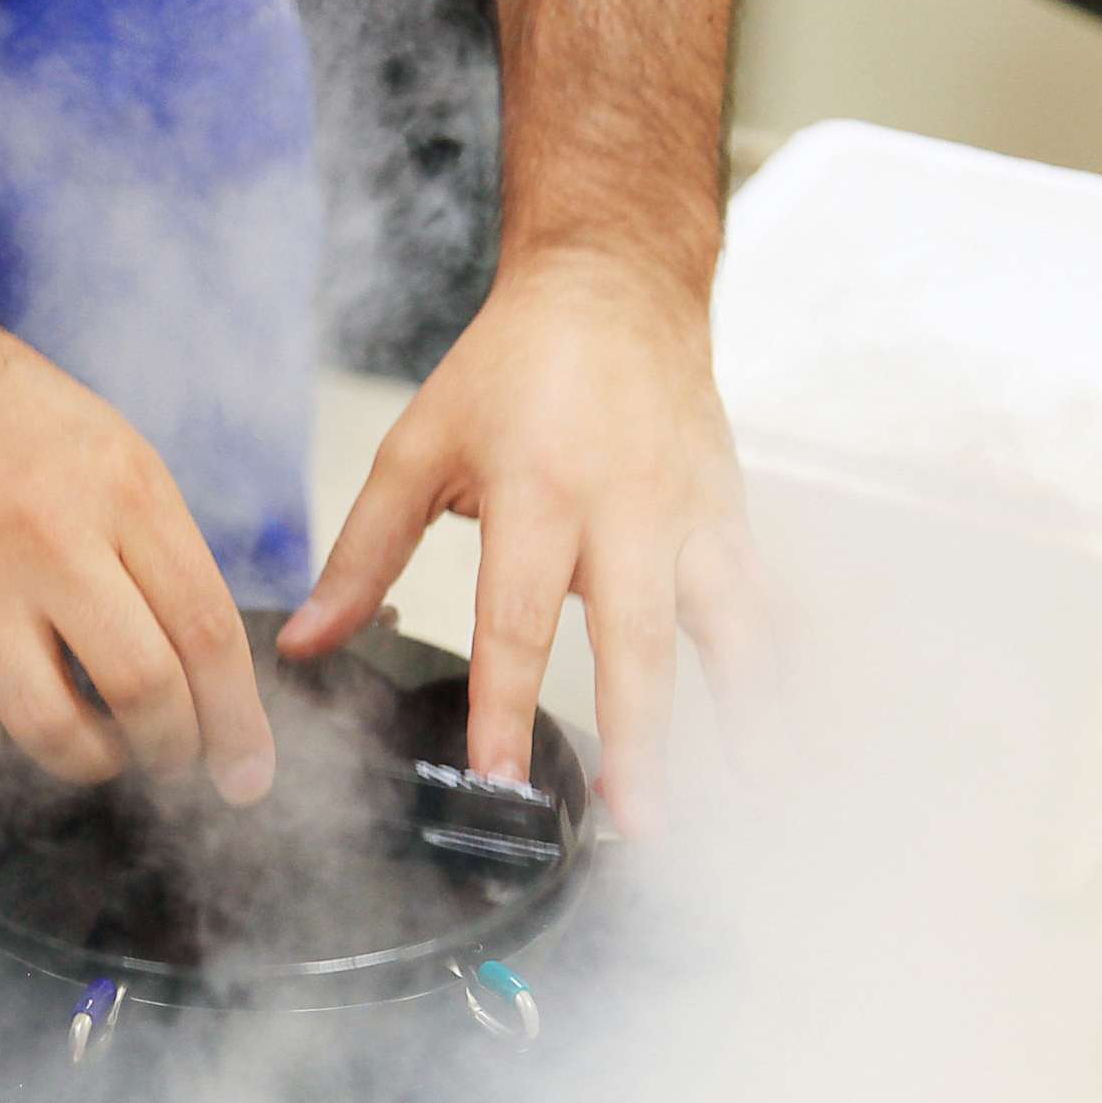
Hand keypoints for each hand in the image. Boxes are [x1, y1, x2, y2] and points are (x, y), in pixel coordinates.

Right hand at [0, 319, 276, 802]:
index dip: (237, 722)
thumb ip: (170, 562)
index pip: (207, 632)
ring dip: (87, 760)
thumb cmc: (21, 433)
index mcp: (124, 494)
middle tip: (167, 753)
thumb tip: (219, 685)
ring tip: (91, 745)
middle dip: (172, 748)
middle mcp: (49, 537)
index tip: (246, 774)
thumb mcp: (123, 464)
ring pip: (48, 724)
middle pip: (143, 686)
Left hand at [277, 257, 772, 832]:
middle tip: (635, 817)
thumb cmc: (514, 368)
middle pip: (636, 638)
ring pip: (726, 625)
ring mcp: (692, 512)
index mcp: (537, 491)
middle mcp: (625, 507)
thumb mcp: (418, 447)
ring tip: (750, 792)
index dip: (507, 702)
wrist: (615, 285)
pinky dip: (783, 667)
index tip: (498, 773)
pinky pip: (766, 602)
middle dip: (640, 736)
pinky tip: (793, 731)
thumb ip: (363, 554)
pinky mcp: (733, 514)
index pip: (518, 617)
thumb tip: (307, 643)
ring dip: (739, 714)